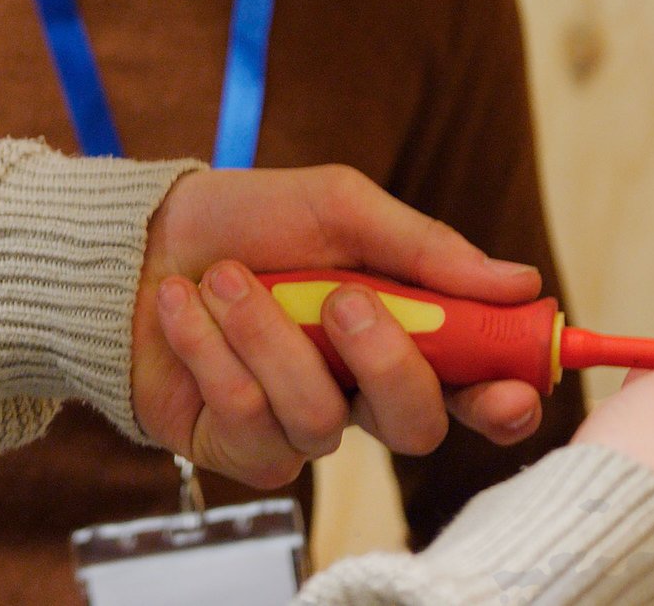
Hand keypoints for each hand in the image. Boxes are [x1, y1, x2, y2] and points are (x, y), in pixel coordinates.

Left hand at [131, 166, 546, 488]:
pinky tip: (182, 308)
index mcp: (403, 335)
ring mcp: (298, 427)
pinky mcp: (238, 447)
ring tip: (224, 279)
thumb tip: (520, 282)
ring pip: (319, 421)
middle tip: (346, 300)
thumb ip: (425, 247)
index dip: (506, 399)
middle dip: (388, 365)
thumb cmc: (246, 220)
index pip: (475, 388)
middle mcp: (359, 391)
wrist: (134, 239)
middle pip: (416, 428)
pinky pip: (248, 421)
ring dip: (267, 337)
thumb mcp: (338, 206)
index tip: (516, 387)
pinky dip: (211, 352)